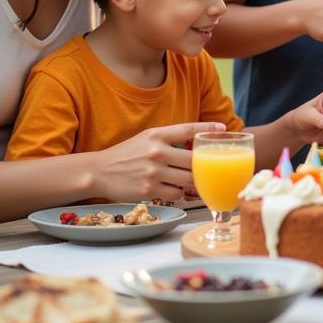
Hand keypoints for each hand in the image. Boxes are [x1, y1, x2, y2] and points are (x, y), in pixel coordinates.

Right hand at [92, 122, 224, 202]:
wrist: (99, 171)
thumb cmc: (127, 154)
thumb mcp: (147, 138)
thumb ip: (169, 139)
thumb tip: (197, 143)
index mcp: (157, 135)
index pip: (188, 129)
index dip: (208, 129)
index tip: (223, 129)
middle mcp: (156, 152)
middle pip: (194, 160)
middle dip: (205, 166)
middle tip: (212, 168)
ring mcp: (153, 172)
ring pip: (188, 180)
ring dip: (193, 182)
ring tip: (191, 181)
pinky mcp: (149, 190)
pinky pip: (176, 194)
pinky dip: (179, 193)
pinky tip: (173, 189)